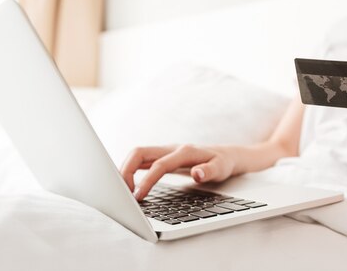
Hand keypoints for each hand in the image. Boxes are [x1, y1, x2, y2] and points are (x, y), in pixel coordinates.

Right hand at [120, 144, 235, 200]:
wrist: (226, 155)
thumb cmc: (223, 163)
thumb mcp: (222, 169)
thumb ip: (209, 171)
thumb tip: (197, 174)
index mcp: (184, 152)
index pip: (159, 165)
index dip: (146, 181)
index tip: (137, 198)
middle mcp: (171, 148)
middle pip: (139, 152)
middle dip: (125, 170)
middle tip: (122, 194)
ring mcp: (166, 151)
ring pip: (137, 155)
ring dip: (125, 170)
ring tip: (120, 191)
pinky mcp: (163, 157)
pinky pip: (141, 160)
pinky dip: (131, 170)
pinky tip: (126, 184)